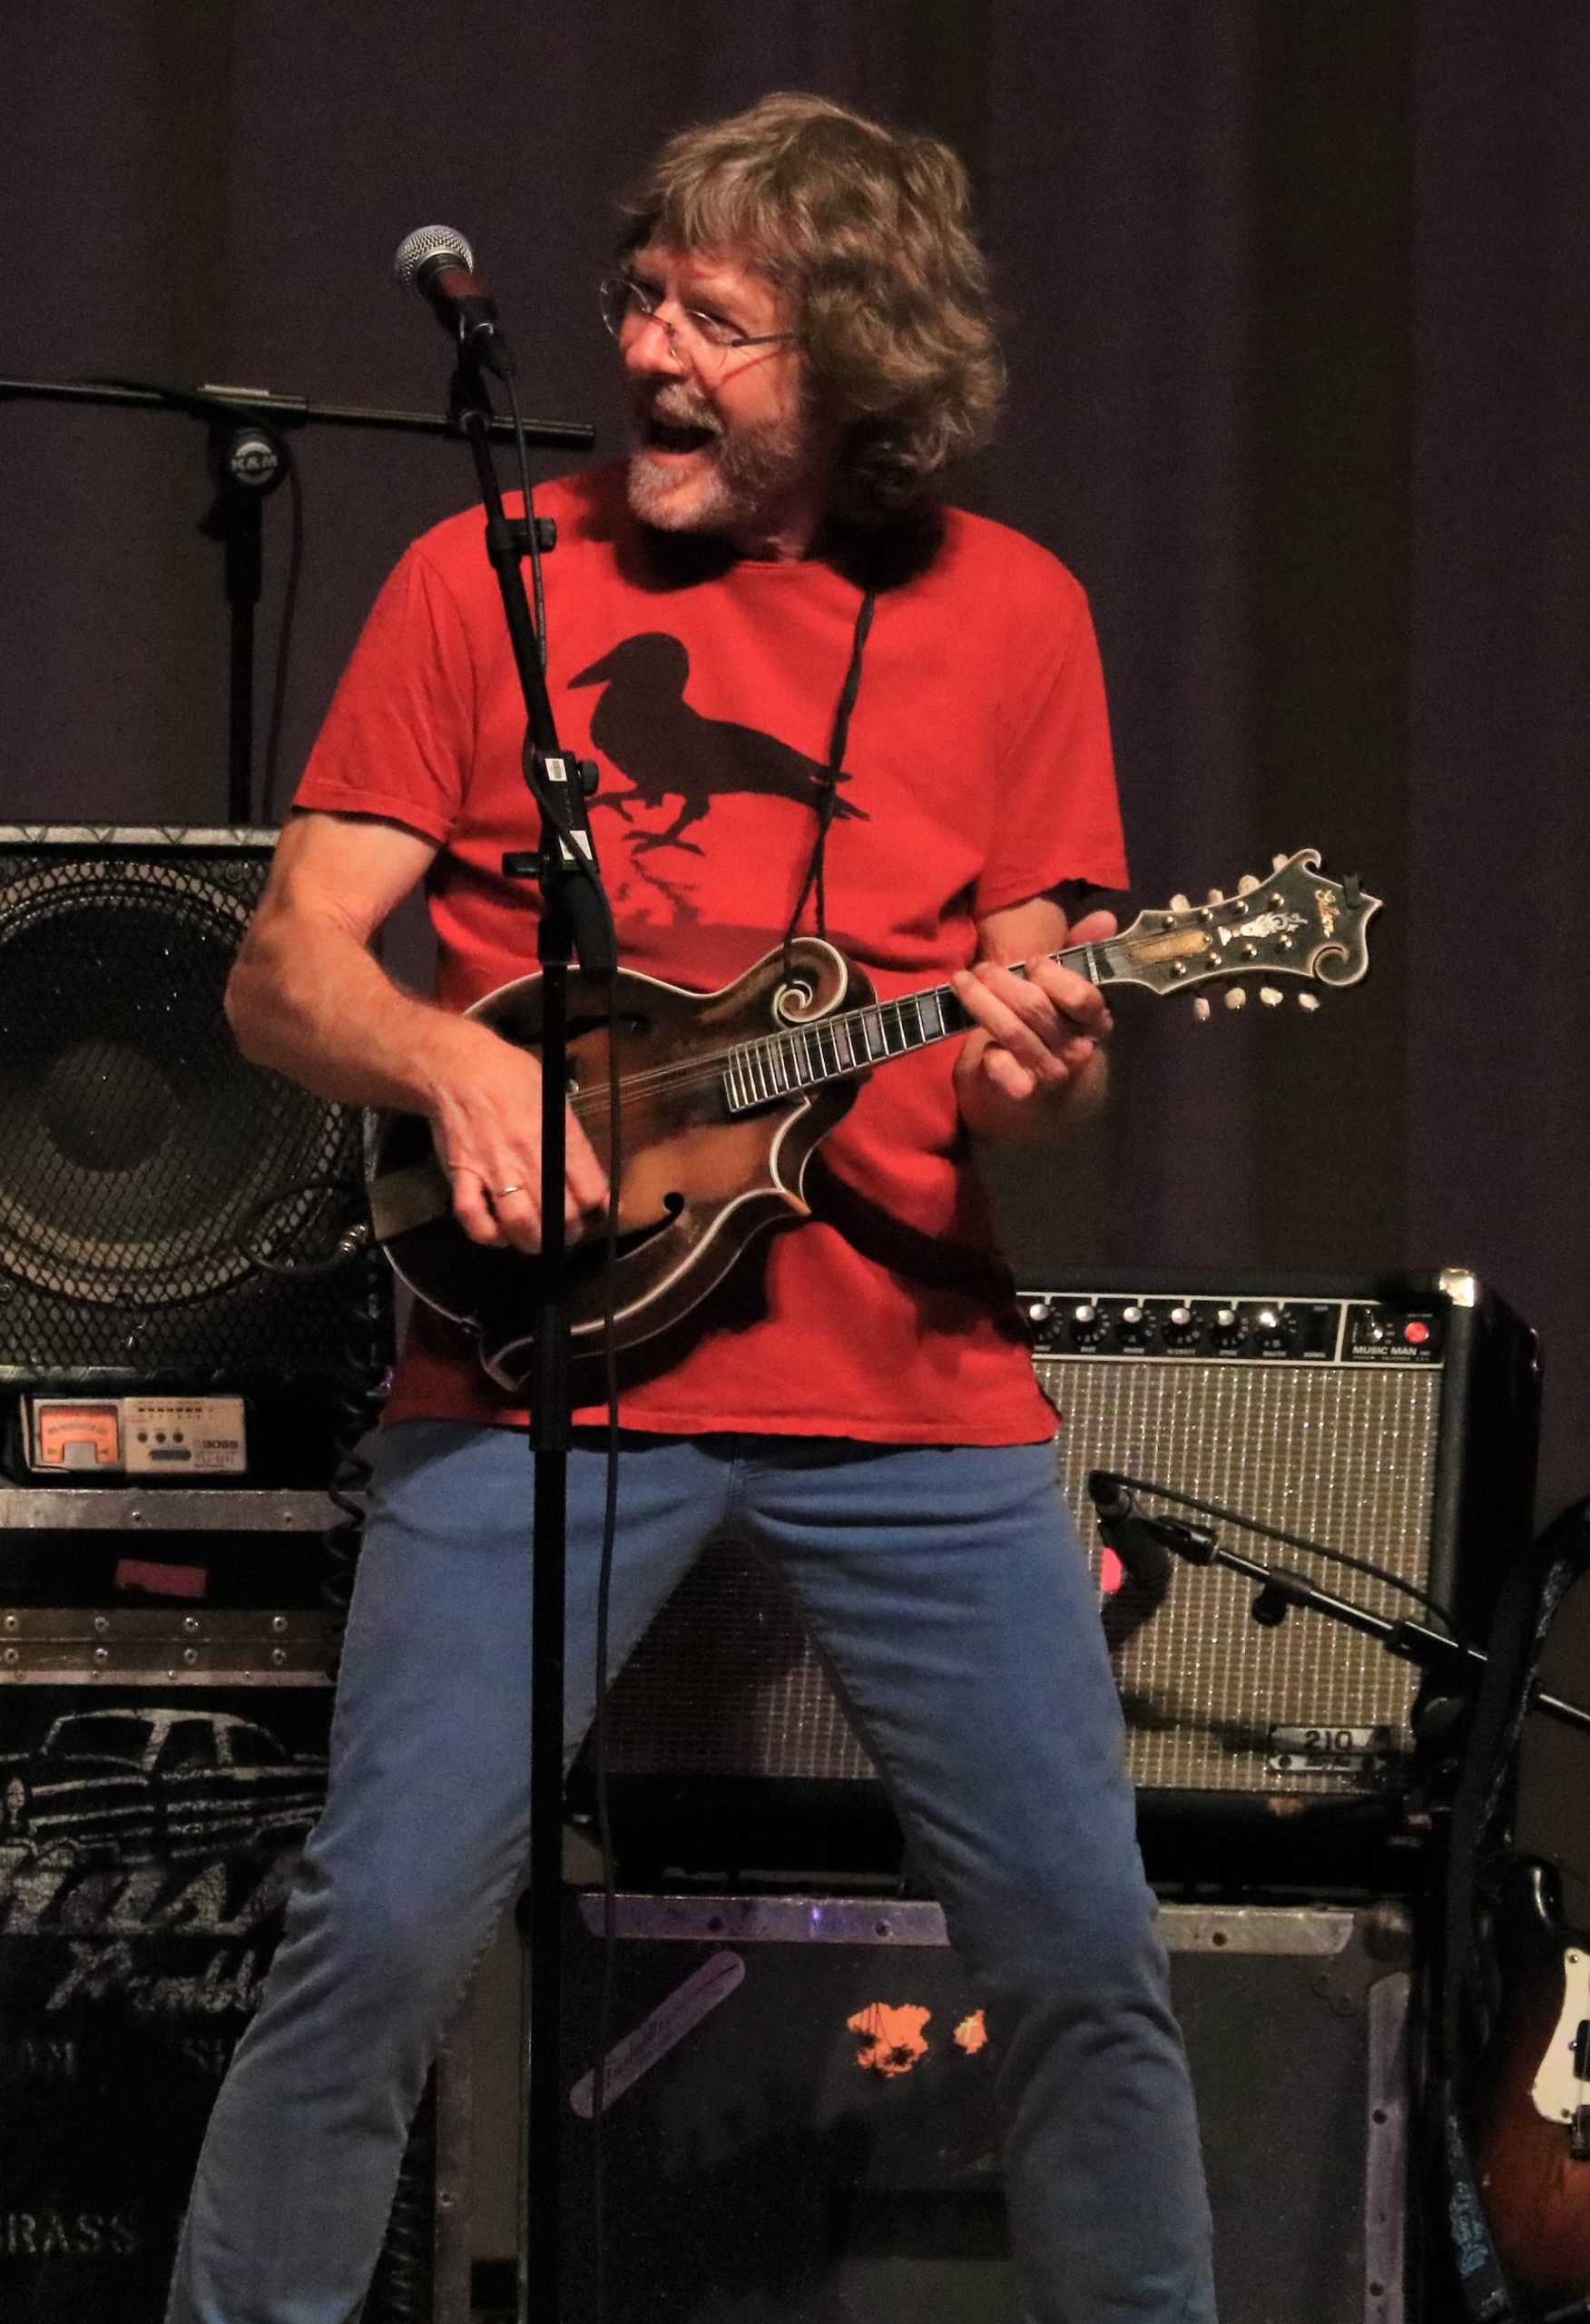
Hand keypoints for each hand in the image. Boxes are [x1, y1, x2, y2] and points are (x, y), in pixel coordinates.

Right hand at [424, 1019, 608, 1252]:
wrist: (458, 1068)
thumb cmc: (511, 1079)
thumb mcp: (554, 1099)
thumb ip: (575, 1143)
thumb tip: (595, 1185)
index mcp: (557, 1133)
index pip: (590, 1188)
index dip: (595, 1207)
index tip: (590, 1210)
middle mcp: (528, 1154)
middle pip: (559, 1212)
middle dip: (567, 1232)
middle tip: (565, 1232)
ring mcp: (493, 1166)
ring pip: (519, 1221)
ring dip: (531, 1240)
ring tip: (535, 1241)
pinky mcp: (461, 1173)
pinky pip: (472, 1215)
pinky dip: (486, 1233)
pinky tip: (497, 1233)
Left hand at [951, 907, 1116, 1119]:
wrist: (1039, 1095)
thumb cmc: (1049, 1030)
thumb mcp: (1065, 990)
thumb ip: (1080, 952)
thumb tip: (1105, 917)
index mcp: (1095, 1021)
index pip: (1080, 995)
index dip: (1050, 973)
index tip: (1030, 962)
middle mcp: (1078, 1049)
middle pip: (1035, 1007)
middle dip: (1001, 980)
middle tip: (981, 968)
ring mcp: (1052, 1072)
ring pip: (1011, 1030)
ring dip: (980, 1001)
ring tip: (961, 981)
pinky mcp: (1024, 1091)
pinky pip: (1002, 1068)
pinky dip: (990, 1055)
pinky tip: (982, 1044)